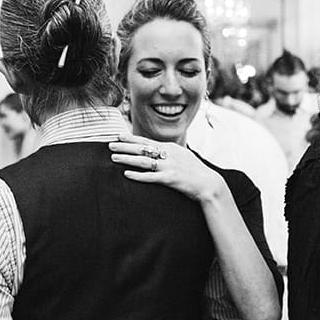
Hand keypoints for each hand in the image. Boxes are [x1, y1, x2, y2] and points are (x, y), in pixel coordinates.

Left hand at [109, 134, 226, 202]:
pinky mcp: (171, 178)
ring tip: (114, 158)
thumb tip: (157, 150)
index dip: (132, 138)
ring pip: (144, 161)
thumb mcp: (183, 156)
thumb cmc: (195, 171)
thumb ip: (169, 152)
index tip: (119, 136)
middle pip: (142, 148)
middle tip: (110, 145)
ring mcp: (170, 166)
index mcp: (171, 147)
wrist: (210, 184)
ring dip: (127, 159)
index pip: (147, 140)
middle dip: (125, 147)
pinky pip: (151, 177)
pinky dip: (138, 175)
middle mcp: (169, 154)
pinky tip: (127, 175)